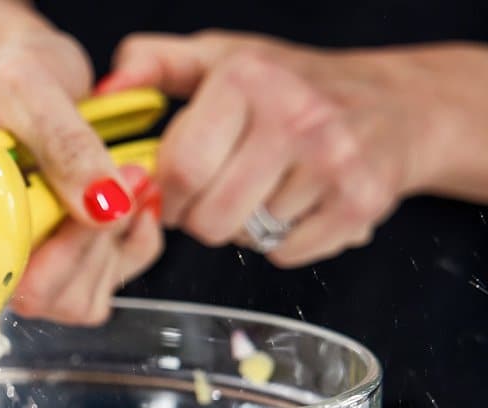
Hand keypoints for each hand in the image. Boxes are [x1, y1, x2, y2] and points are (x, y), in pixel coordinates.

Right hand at [0, 30, 163, 324]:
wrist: (22, 72)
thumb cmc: (6, 79)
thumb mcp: (30, 92)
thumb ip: (68, 148)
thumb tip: (107, 208)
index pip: (9, 286)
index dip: (57, 259)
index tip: (91, 205)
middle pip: (51, 300)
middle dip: (97, 242)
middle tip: (123, 178)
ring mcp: (31, 263)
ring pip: (84, 299)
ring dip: (119, 243)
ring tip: (128, 178)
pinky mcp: (68, 257)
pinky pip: (110, 280)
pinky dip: (136, 243)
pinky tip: (133, 198)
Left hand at [100, 31, 442, 266]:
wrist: (397, 104)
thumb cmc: (292, 84)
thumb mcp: (221, 58)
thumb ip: (156, 64)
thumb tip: (107, 86)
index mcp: (247, 79)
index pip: (178, 171)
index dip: (166, 194)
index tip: (174, 191)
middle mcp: (294, 114)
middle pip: (208, 217)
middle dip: (202, 216)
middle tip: (221, 193)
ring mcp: (332, 159)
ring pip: (246, 238)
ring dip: (245, 226)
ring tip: (265, 190)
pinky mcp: (360, 201)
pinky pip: (287, 253)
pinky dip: (284, 241)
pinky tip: (297, 204)